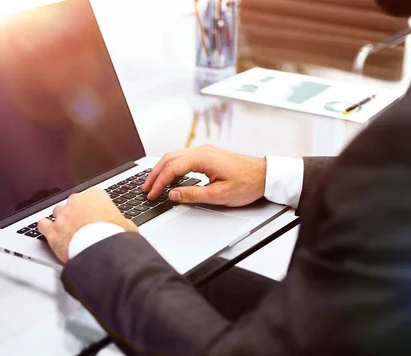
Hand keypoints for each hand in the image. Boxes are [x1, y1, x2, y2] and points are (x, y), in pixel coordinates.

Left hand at [38, 187, 137, 262]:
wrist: (101, 252)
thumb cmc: (114, 236)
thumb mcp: (128, 226)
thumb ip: (123, 222)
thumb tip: (127, 226)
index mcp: (95, 196)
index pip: (92, 196)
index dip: (95, 207)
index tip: (97, 215)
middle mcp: (76, 202)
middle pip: (73, 203)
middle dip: (77, 212)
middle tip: (84, 224)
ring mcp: (63, 216)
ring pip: (58, 212)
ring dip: (62, 219)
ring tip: (67, 229)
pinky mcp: (53, 231)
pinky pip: (43, 225)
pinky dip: (45, 228)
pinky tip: (48, 231)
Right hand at [142, 145, 266, 206]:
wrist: (264, 175)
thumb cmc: (247, 183)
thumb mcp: (219, 195)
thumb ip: (193, 195)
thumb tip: (173, 194)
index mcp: (203, 158)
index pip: (172, 168)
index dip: (159, 182)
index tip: (152, 194)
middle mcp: (202, 151)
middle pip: (169, 159)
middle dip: (155, 174)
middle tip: (146, 188)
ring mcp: (204, 151)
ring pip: (174, 156)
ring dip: (162, 169)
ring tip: (153, 183)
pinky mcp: (207, 155)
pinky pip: (183, 158)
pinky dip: (171, 167)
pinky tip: (169, 177)